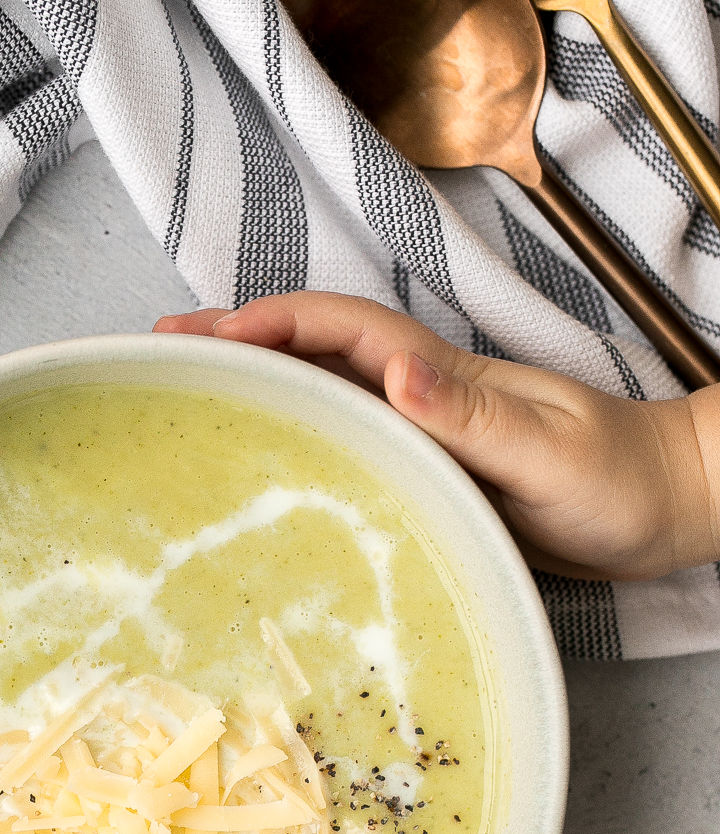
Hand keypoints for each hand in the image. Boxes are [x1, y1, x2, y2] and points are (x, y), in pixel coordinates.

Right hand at [154, 293, 719, 580]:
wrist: (667, 508)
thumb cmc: (618, 478)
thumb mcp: (547, 450)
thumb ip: (473, 416)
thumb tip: (398, 375)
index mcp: (444, 377)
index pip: (342, 331)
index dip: (273, 325)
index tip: (210, 336)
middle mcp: (424, 395)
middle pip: (316, 353)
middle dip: (241, 343)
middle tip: (166, 350)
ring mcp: (426, 432)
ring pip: (327, 396)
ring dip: (262, 388)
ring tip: (194, 398)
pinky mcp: (432, 472)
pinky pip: (350, 445)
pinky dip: (300, 439)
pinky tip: (269, 463)